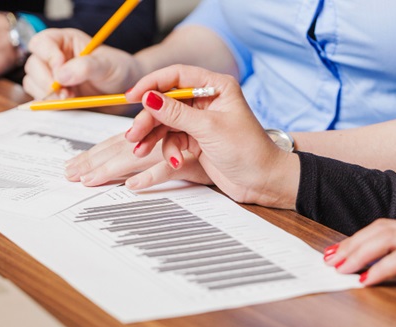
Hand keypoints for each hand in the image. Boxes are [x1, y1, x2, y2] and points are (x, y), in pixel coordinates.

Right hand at [23, 28, 142, 100]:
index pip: (42, 43)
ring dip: (48, 94)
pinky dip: (50, 104)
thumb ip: (85, 66)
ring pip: (33, 83)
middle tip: (66, 93)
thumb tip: (60, 75)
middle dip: (47, 81)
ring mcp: (52, 77)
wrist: (126, 92)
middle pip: (33, 65)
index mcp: (65, 41)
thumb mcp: (107, 65)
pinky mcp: (53, 95)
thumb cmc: (119, 70)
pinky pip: (40, 99)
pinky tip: (68, 103)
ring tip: (71, 98)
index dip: (48, 56)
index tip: (61, 71)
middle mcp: (54, 57)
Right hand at [122, 65, 298, 208]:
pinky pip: (172, 138)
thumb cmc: (248, 150)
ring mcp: (201, 120)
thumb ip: (176, 113)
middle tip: (135, 134)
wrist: (263, 181)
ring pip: (166, 122)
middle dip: (149, 118)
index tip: (132, 96)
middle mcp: (207, 100)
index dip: (152, 84)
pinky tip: (173, 161)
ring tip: (141, 151)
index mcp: (216, 86)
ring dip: (152, 137)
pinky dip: (168, 150)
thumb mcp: (209, 129)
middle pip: (166, 101)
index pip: (176, 76)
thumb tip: (148, 98)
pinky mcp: (197, 139)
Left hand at [324, 219, 395, 316]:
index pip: (384, 228)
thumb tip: (375, 273)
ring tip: (342, 268)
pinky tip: (368, 279)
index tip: (335, 253)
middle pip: (382, 228)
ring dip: (360, 252)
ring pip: (390, 237)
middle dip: (352, 243)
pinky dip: (382, 267)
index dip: (357, 239)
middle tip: (330, 260)